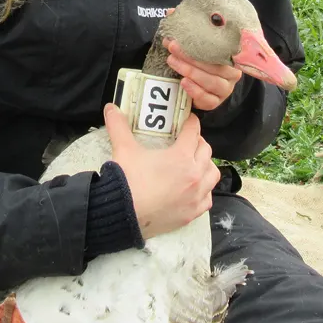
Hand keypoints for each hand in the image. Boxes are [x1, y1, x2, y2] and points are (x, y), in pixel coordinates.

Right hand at [104, 105, 220, 239]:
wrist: (122, 215)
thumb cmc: (127, 181)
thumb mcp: (124, 149)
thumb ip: (118, 125)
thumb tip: (110, 108)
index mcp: (182, 157)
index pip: (193, 132)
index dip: (191, 123)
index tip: (188, 120)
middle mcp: (195, 176)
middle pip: (206, 151)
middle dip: (198, 142)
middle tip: (187, 140)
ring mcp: (195, 196)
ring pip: (212, 174)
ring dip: (206, 165)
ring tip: (194, 162)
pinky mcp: (192, 214)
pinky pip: (208, 198)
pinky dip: (204, 190)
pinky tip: (193, 188)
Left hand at [162, 36, 241, 110]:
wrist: (197, 84)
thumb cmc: (198, 62)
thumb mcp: (194, 50)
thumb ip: (186, 43)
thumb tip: (168, 38)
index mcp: (231, 57)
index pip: (220, 49)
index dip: (203, 43)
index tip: (186, 38)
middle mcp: (232, 74)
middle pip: (216, 66)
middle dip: (192, 57)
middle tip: (173, 48)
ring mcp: (225, 90)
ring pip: (213, 82)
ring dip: (191, 72)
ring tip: (173, 62)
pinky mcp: (215, 102)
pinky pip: (208, 99)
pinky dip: (195, 91)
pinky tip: (183, 82)